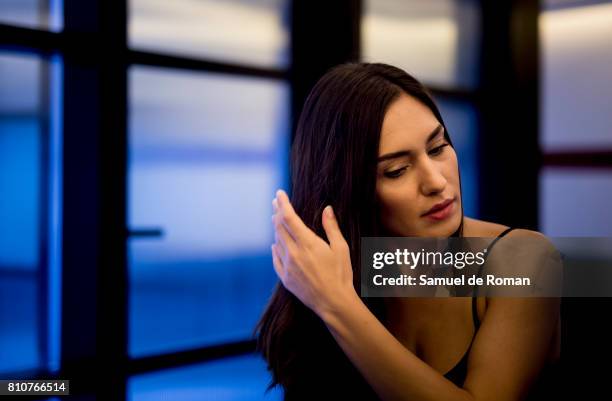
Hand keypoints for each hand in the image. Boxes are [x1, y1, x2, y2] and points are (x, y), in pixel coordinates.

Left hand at [271, 189, 357, 318]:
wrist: (334, 302)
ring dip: (276, 229)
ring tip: (276, 219)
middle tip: (276, 203)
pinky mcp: (286, 279)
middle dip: (277, 212)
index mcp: (307, 243)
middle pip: (280, 227)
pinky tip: (275, 244)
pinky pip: (276, 259)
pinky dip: (275, 248)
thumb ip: (331, 227)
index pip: (289, 218)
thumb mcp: (341, 248)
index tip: (279, 194)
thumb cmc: (341, 275)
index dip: (283, 204)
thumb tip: (327, 209)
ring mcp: (288, 266)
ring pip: (277, 242)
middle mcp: (294, 253)